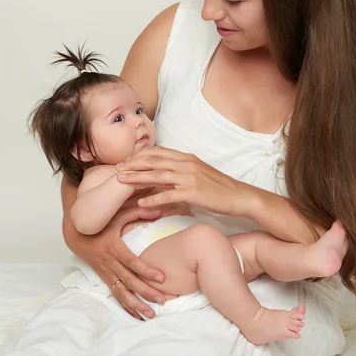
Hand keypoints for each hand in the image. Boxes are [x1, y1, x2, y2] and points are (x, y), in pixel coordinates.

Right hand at [78, 205, 167, 319]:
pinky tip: (137, 316)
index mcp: (114, 248)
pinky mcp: (105, 279)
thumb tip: (158, 211)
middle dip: (146, 292)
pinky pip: (116, 295)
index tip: (161, 278)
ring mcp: (107, 273)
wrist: (77, 235)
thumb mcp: (117, 214)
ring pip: (122, 293)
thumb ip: (138, 212)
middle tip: (162, 300)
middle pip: (129, 281)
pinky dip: (126, 307)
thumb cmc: (100, 224)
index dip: (146, 270)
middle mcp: (110, 263)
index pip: (131, 262)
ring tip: (151, 314)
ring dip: (136, 305)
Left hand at [116, 147, 255, 215]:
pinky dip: (152, 199)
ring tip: (120, 181)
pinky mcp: (193, 192)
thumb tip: (166, 172)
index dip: (140, 155)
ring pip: (157, 175)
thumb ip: (182, 170)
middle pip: (154, 161)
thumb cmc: (219, 187)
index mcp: (187, 158)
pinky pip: (168, 195)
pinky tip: (141, 203)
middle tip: (116, 168)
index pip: (158, 152)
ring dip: (136, 177)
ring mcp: (189, 177)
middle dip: (132, 164)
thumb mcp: (199, 173)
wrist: (239, 196)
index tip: (126, 160)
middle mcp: (186, 164)